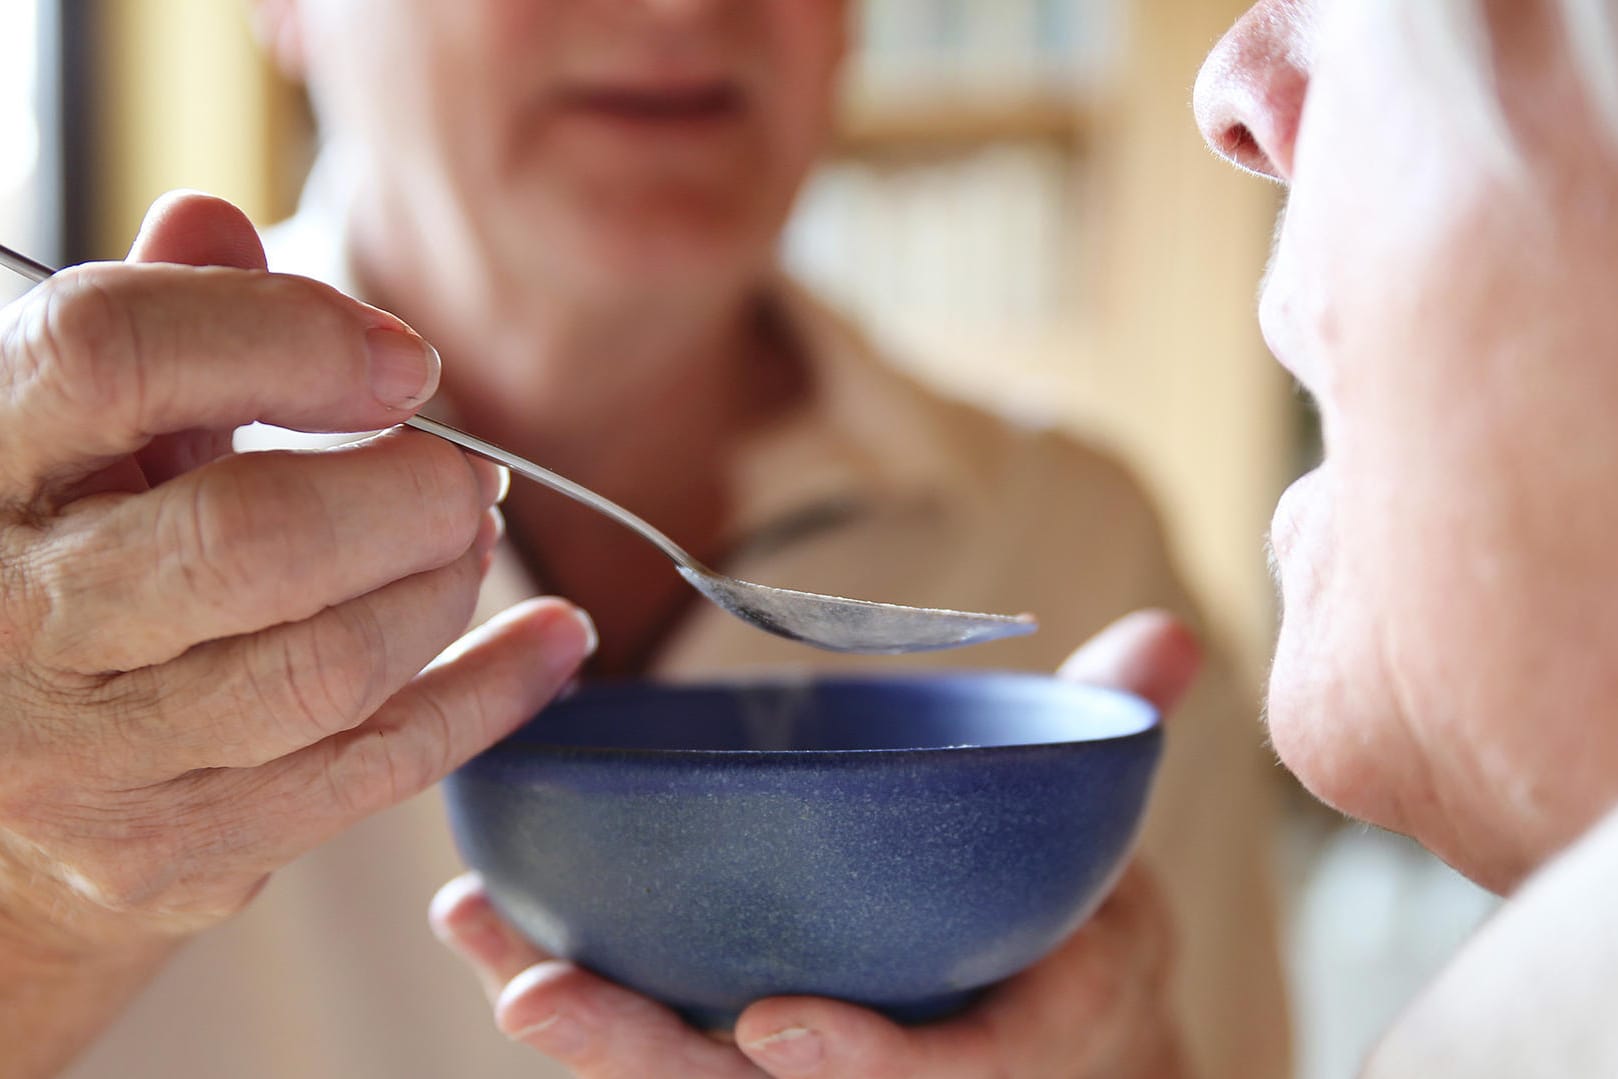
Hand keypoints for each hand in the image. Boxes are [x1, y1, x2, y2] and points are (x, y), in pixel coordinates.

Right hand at [0, 192, 596, 965]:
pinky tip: (553, 642)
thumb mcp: (67, 438)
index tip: (405, 364)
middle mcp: (10, 624)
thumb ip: (146, 330)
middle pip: (250, 538)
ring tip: (469, 542)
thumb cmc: (54, 572)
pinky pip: (377, 768)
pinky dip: (492, 694)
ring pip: (326, 667)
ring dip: (441, 587)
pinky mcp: (178, 854)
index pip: (114, 356)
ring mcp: (89, 761)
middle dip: (403, 494)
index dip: (288, 337)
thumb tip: (220, 221)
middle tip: (462, 475)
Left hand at [432, 610, 1197, 1078]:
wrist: (1047, 1000)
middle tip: (540, 997)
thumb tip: (1166, 644)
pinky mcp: (752, 1025)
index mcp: (1012, 1037)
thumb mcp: (1109, 837)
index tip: (772, 1028)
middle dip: (648, 1058)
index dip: (865, 1063)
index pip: (945, 1074)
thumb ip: (1122, 737)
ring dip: (579, 1010)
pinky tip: (489, 914)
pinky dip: (580, 971)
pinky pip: (662, 1018)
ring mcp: (818, 1050)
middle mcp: (903, 1066)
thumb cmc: (1069, 917)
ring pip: (688, 1067)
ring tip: (476, 933)